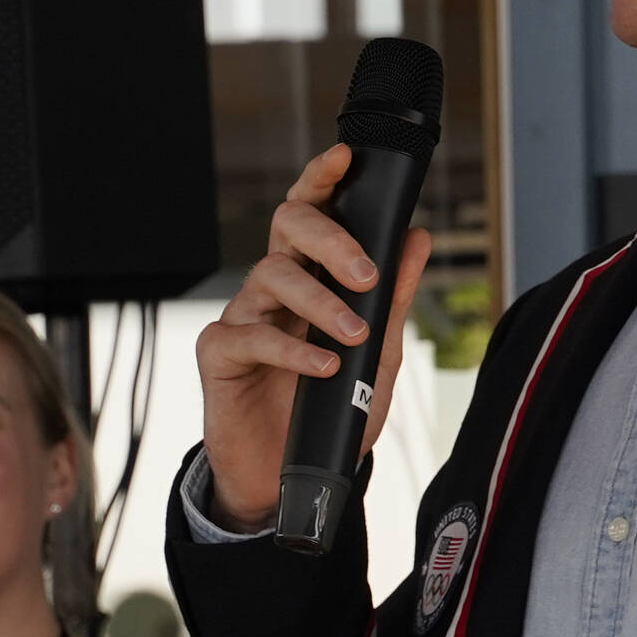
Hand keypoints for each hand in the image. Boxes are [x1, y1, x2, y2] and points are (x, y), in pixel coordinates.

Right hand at [196, 146, 433, 531]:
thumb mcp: (378, 357)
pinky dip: (292, 350)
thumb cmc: (332, 411)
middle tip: (366, 273)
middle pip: (287, 229)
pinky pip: (249, 335)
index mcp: (309, 278)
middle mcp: (273, 289)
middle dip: (330, 240)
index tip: (344, 157)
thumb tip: (417, 239)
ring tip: (352, 335)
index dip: (321, 180)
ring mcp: (243, 317)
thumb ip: (394, 299)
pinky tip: (324, 368)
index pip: (310, 214)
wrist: (288, 479)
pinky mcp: (219, 354)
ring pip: (272, 277)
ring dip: (320, 303)